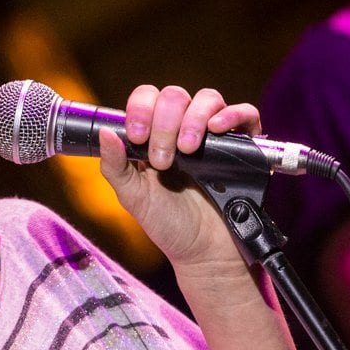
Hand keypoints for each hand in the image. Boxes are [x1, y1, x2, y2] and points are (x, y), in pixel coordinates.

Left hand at [98, 84, 260, 272]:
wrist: (204, 253)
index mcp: (155, 135)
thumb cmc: (169, 225)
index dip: (141, 109)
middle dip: (165, 123)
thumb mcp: (134, 197)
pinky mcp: (243, 146)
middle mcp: (184, 128)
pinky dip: (232, 115)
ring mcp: (215, 136)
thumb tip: (104, 132)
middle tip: (163, 160)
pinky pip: (245, 114)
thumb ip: (115, 166)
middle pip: (175, 96)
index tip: (138, 138)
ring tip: (188, 150)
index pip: (148, 98)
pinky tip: (217, 130)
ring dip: (194, 119)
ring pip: (208, 98)